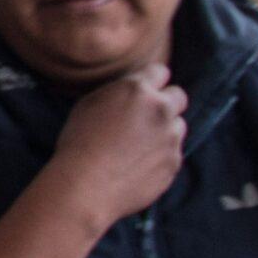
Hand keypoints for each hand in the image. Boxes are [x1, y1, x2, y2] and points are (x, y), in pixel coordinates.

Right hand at [42, 64, 185, 232]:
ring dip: (165, 130)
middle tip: (145, 117)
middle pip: (178, 96)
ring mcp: (171, 137)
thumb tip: (131, 91)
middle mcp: (161, 109)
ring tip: (139, 144)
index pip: (160, 71)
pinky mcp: (174, 162)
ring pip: (178, 125)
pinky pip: (174, 152)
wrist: (86, 186)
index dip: (151, 81)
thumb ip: (118, 92)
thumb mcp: (89, 103)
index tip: (145, 90)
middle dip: (165, 102)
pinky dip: (162, 154)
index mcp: (138, 90)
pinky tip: (139, 163)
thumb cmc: (79, 143)